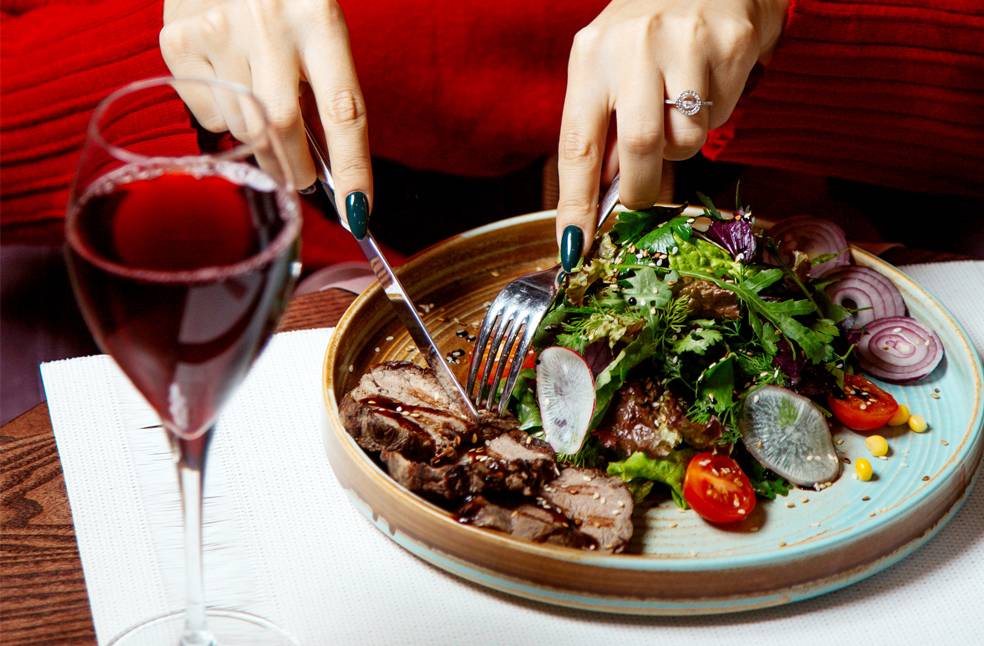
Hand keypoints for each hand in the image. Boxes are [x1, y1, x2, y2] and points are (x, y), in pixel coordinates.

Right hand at [160, 0, 371, 234]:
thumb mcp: (318, 24)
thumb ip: (323, 84)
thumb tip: (323, 165)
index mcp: (319, 20)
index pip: (343, 110)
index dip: (353, 167)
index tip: (359, 211)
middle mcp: (268, 24)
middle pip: (281, 128)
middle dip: (294, 167)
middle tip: (301, 178)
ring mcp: (217, 30)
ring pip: (241, 127)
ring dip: (258, 139)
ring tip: (260, 107)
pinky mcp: (176, 38)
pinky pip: (205, 112)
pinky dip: (221, 114)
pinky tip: (226, 81)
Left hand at [555, 0, 787, 269]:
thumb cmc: (649, 36)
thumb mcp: (609, 71)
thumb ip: (604, 130)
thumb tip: (605, 200)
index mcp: (590, 56)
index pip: (576, 145)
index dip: (576, 204)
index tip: (574, 246)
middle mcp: (632, 45)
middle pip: (638, 149)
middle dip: (640, 188)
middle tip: (642, 193)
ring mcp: (684, 42)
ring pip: (685, 141)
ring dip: (681, 147)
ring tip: (678, 109)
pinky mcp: (730, 44)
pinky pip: (721, 117)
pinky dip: (713, 117)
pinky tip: (707, 83)